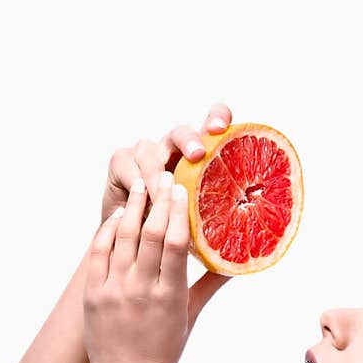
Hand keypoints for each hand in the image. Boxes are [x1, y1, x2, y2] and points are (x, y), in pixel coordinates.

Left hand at [84, 173, 196, 362]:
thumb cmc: (162, 352)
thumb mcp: (189, 319)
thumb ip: (208, 286)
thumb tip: (233, 264)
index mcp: (169, 297)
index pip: (174, 244)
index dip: (178, 212)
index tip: (181, 189)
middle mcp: (141, 290)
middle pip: (150, 233)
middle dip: (157, 200)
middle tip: (164, 175)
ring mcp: (114, 290)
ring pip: (123, 237)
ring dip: (133, 207)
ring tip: (141, 185)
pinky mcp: (93, 293)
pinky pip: (99, 251)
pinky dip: (109, 229)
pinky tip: (120, 215)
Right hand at [100, 103, 231, 222]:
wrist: (134, 244)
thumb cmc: (170, 232)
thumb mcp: (198, 225)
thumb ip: (215, 218)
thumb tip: (240, 235)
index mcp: (196, 157)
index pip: (211, 124)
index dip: (217, 117)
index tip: (221, 128)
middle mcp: (172, 148)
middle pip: (181, 133)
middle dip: (190, 140)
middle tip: (198, 155)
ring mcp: (146, 152)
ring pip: (152, 151)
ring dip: (160, 173)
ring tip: (168, 190)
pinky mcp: (122, 160)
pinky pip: (128, 165)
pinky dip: (138, 183)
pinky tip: (144, 196)